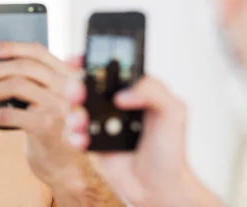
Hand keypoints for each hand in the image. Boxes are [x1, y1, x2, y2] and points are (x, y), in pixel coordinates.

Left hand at [0, 41, 85, 189]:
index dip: (10, 46)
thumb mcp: (51, 99)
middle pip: (25, 66)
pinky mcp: (47, 126)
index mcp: (70, 75)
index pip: (38, 51)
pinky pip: (10, 113)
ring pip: (16, 85)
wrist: (66, 165)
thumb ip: (37, 79)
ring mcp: (60, 106)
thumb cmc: (53, 128)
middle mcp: (69, 87)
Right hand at [65, 70, 221, 206]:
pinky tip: (84, 141)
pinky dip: (73, 135)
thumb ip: (153, 91)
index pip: (109, 66)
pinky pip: (73, 133)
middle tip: (77, 93)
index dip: (91, 59)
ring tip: (82, 122)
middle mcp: (114, 103)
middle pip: (85, 83)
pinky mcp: (92, 142)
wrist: (160, 188)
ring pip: (75, 107)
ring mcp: (101, 122)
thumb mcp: (174, 111)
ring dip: (73, 112)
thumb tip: (122, 94)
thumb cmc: (171, 150)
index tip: (79, 58)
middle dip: (75, 85)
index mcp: (133, 89)